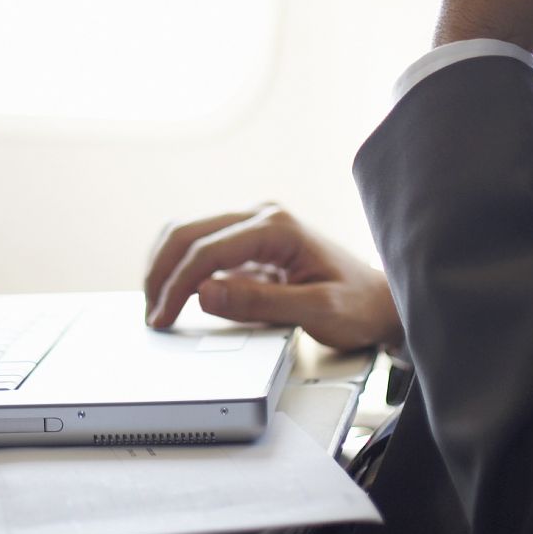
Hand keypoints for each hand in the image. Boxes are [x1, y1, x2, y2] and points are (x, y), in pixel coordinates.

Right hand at [142, 203, 402, 352]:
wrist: (381, 301)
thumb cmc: (359, 305)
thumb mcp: (318, 311)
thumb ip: (260, 302)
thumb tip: (205, 293)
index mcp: (277, 227)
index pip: (208, 250)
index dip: (178, 285)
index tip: (163, 317)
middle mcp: (261, 216)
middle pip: (188, 232)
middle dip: (161, 273)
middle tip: (151, 314)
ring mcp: (252, 225)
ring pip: (188, 233)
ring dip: (164, 266)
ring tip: (155, 305)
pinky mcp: (248, 242)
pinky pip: (200, 246)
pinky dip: (179, 267)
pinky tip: (172, 293)